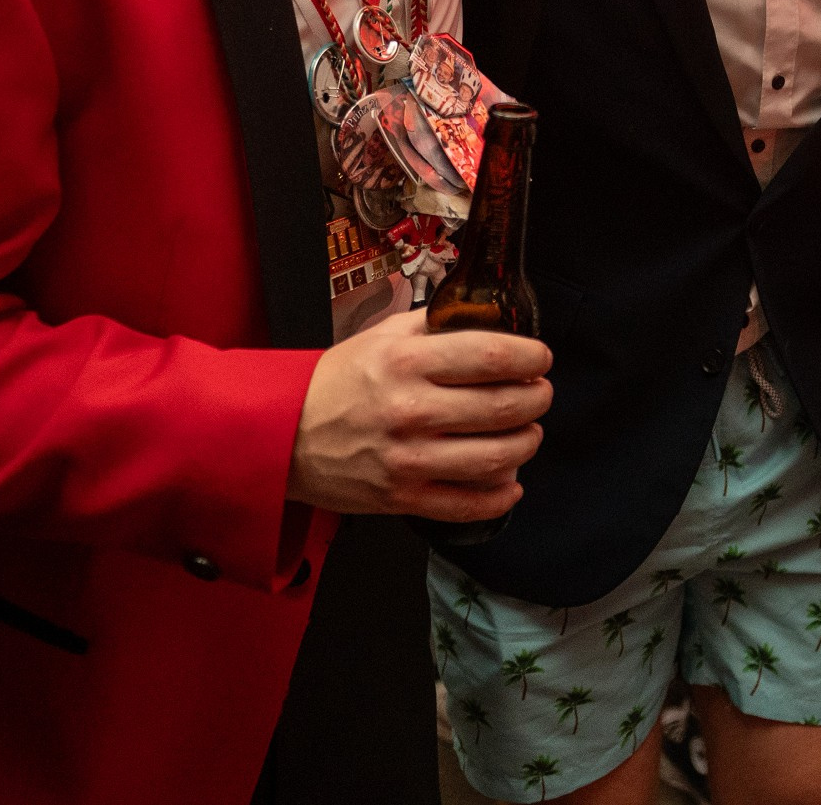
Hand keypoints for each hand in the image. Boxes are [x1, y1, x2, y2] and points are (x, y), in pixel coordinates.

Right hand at [288, 309, 551, 520]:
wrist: (280, 435)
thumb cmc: (336, 382)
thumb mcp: (380, 336)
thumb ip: (433, 324)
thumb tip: (486, 316)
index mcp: (406, 362)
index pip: (491, 356)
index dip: (530, 357)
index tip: (541, 358)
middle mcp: (411, 410)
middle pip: (503, 407)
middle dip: (537, 399)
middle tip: (539, 394)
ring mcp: (408, 460)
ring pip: (496, 457)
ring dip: (526, 443)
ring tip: (527, 432)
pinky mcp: (402, 499)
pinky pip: (469, 504)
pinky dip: (501, 495)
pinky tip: (510, 481)